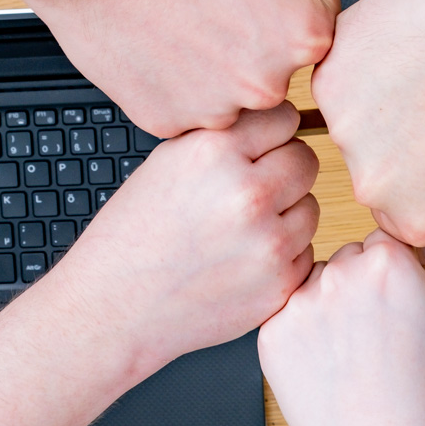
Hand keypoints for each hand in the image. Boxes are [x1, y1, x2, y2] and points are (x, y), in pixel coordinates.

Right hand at [21, 0, 340, 137]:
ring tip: (180, 14)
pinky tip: (157, 40)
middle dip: (252, 29)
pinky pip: (186, 104)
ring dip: (214, 60)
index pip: (318, 17)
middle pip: (276, 60)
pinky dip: (175, 79)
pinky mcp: (167, 121)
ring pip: (230, 87)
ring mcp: (214, 111)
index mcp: (304, 34)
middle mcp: (267, 84)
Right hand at [44, 102, 320, 375]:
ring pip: (310, 207)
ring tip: (239, 231)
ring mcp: (267, 242)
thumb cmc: (134, 237)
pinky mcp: (279, 283)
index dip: (270, 134)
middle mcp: (246, 193)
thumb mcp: (167, 163)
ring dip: (286, 216)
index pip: (285, 117)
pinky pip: (305, 252)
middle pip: (305, 160)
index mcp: (214, 152)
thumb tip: (277, 121)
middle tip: (248, 194)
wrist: (114, 308)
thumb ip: (225, 139)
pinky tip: (241, 262)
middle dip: (282, 172)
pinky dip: (282, 257)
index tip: (257, 150)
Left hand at [258, 231, 424, 425]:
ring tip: (349, 355)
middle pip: (345, 258)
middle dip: (357, 286)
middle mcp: (339, 273)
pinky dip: (301, 334)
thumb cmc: (420, 387)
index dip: (392, 275)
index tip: (396, 308)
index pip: (382, 239)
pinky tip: (324, 366)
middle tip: (373, 337)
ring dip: (326, 307)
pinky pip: (288, 314)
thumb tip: (400, 230)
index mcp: (389, 262)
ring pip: (313, 285)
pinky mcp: (270, 331)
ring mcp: (300, 302)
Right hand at [311, 0, 424, 244]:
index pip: (393, 207)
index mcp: (417, 220)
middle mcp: (375, 187)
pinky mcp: (330, 81)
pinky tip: (403, 42)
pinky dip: (363, 53)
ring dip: (375, 90)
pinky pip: (340, 68)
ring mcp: (347, 133)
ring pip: (350, 111)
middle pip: (367, 160)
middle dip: (390, 129)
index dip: (413, 166)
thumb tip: (423, 181)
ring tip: (423, 64)